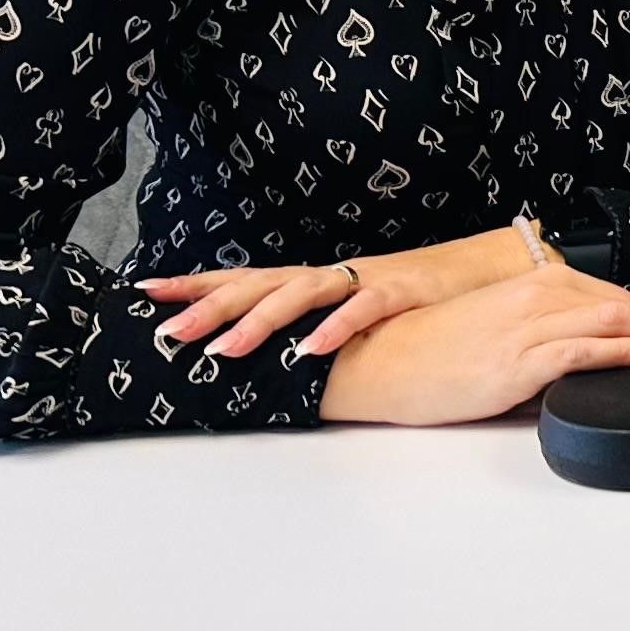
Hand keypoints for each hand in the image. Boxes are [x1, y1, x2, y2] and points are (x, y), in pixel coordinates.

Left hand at [142, 223, 534, 363]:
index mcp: (312, 280)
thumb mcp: (351, 312)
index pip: (242, 277)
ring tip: (224, 350)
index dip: (196, 283)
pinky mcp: (400, 289)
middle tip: (169, 331)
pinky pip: (362, 308)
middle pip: (258, 285)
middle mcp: (329, 275)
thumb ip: (313, 327)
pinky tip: (311, 351)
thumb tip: (266, 359)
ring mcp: (362, 279)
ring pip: (300, 294)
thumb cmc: (412, 298)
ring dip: (259, 322)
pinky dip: (335, 328)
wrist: (482, 271)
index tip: (147, 291)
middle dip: (210, 307)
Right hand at [317, 262, 629, 426]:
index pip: (610, 295)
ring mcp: (528, 328)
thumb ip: (547, 332)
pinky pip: (582, 351)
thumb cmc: (435, 348)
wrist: (382, 361)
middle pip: (622, 305)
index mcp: (535, 284)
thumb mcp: (499, 326)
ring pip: (610, 322)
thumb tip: (589, 355)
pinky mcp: (518, 360)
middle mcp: (536, 298)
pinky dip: (623, 351)